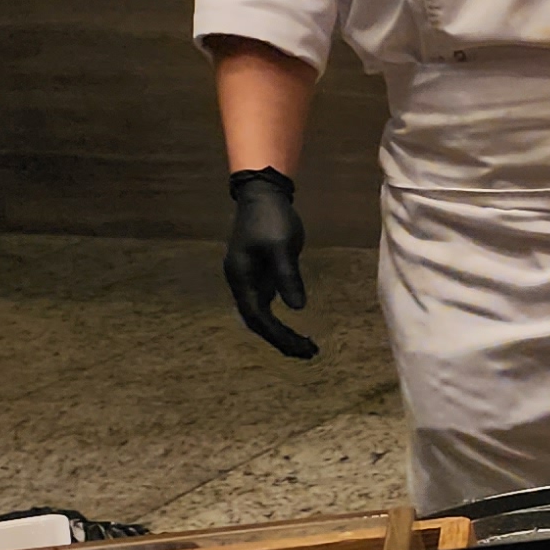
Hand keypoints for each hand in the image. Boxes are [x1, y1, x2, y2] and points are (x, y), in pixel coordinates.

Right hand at [222, 167, 318, 358]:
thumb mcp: (282, 246)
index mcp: (240, 277)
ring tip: (307, 348)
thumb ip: (287, 276)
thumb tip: (297, 308)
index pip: (256, 315)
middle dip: (280, 339)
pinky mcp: (261, 276)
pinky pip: (268, 306)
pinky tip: (297, 330)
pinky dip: (282, 320)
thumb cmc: (271, 218)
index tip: (299, 346)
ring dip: (281, 333)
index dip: (276, 334)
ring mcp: (250, 280)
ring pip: (262, 316)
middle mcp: (241, 283)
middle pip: (256, 321)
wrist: (263, 196)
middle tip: (308, 354)